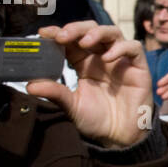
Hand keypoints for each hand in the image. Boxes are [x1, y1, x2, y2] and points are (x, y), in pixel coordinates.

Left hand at [27, 22, 151, 147]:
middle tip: (62, 36)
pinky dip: (120, 48)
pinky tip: (107, 58)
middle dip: (75, 29)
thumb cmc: (96, 120)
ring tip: (84, 42)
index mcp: (84, 63)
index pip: (71, 41)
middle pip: (90, 30)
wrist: (119, 137)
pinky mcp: (138, 67)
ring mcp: (120, 60)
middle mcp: (102, 57)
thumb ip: (55, 93)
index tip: (44, 33)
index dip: (59, 33)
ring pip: (112, 33)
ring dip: (97, 32)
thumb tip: (29, 85)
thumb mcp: (71, 106)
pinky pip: (133, 48)